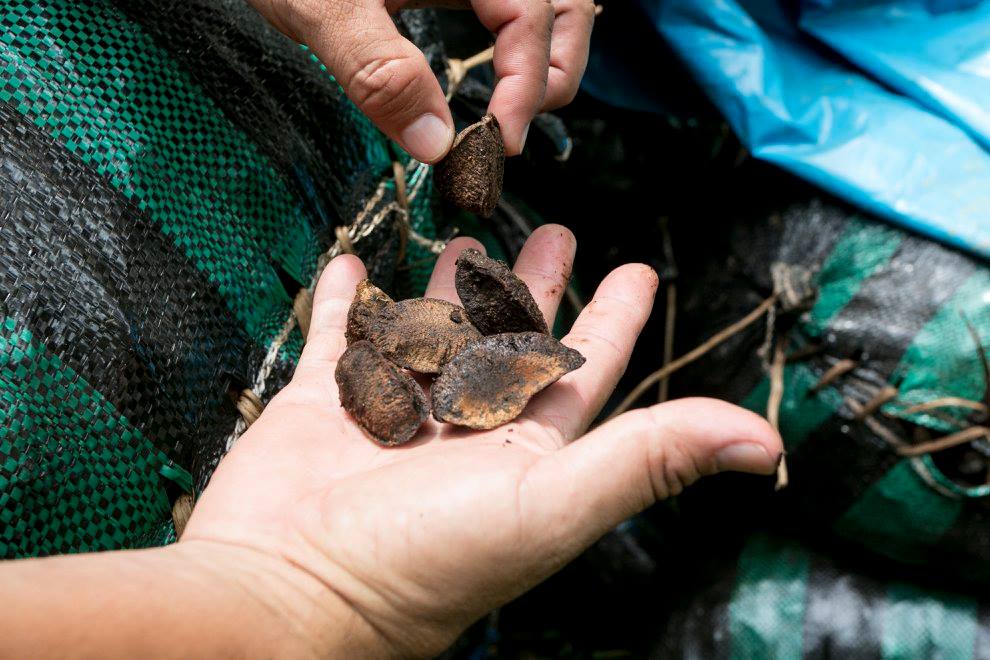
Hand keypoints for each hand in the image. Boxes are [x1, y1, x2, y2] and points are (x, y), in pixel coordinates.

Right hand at [183, 226, 781, 655]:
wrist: (286, 593)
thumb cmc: (424, 558)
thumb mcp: (551, 502)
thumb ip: (649, 459)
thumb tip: (765, 443)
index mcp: (523, 451)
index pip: (583, 368)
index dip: (614, 318)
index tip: (638, 269)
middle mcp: (462, 431)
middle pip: (508, 341)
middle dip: (534, 287)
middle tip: (553, 229)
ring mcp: (388, 414)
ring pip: (430, 333)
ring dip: (450, 288)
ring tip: (466, 235)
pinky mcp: (319, 405)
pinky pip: (339, 339)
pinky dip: (347, 304)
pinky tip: (355, 265)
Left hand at [246, 0, 596, 160]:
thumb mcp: (321, 5)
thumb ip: (377, 69)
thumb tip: (436, 145)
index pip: (531, 12)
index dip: (526, 82)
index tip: (498, 143)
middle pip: (561, 3)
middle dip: (552, 72)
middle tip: (510, 134)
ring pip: (545, 1)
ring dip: (542, 57)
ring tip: (511, 112)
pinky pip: (506, 1)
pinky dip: (513, 40)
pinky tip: (490, 75)